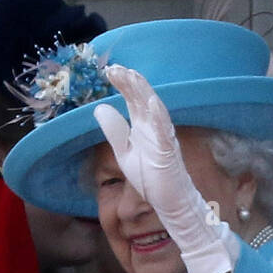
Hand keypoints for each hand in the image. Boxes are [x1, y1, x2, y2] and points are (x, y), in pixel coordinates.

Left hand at [93, 65, 240, 272]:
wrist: (173, 205)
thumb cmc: (152, 180)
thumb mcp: (125, 152)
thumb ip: (115, 131)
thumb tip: (100, 108)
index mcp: (145, 128)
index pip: (134, 101)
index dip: (124, 84)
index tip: (109, 69)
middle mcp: (156, 130)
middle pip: (143, 100)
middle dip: (131, 83)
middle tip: (116, 67)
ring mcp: (164, 141)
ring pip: (155, 112)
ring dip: (144, 93)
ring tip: (132, 76)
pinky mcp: (169, 155)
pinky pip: (164, 134)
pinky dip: (159, 118)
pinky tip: (152, 104)